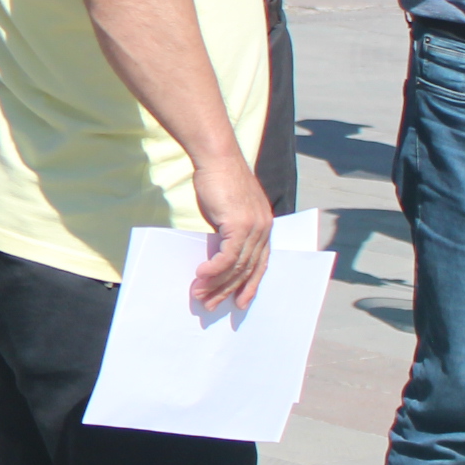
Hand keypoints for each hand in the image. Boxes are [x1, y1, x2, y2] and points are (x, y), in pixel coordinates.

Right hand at [187, 151, 272, 314]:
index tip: (240, 302)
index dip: (251, 285)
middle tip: (211, 306)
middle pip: (248, 269)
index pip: (260, 263)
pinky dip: (214, 269)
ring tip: (199, 296)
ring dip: (216, 284)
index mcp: (265, 227)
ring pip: (237, 266)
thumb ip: (227, 232)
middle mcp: (264, 229)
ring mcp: (254, 227)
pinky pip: (227, 256)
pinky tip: (200, 276)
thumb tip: (216, 255)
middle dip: (229, 291)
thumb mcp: (226, 211)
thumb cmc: (219, 180)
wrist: (217, 158)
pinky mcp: (239, 224)